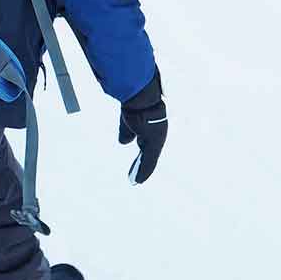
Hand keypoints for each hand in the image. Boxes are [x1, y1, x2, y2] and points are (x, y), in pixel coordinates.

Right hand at [118, 69, 166, 184]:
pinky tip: (138, 180)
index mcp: (151, 126)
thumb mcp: (127, 120)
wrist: (141, 98)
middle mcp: (157, 134)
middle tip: (138, 176)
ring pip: (149, 160)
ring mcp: (157, 140)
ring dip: (142, 171)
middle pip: (149, 153)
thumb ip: (126, 132)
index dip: (141, 151)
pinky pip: (149, 162)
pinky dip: (143, 172)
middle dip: (143, 164)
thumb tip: (123, 142)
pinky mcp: (154, 145)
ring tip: (137, 181)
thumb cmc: (134, 103)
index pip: (146, 142)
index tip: (138, 159)